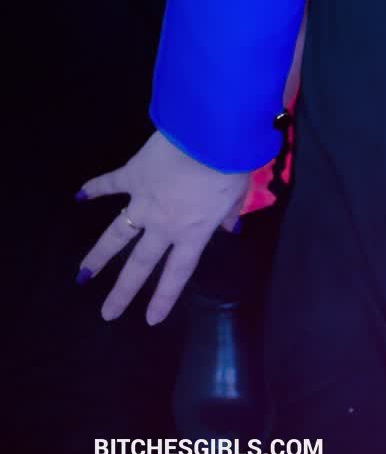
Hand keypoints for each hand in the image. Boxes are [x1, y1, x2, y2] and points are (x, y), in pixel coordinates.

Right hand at [75, 130, 251, 325]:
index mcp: (194, 231)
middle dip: (122, 291)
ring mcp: (144, 200)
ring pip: (116, 235)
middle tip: (106, 313)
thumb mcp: (238, 193)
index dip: (164, 297)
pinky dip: (95, 188)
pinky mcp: (133, 174)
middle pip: (140, 264)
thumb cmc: (231, 164)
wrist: (210, 134)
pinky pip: (111, 183)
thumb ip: (230, 213)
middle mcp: (164, 224)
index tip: (150, 320)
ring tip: (83, 275)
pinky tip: (79, 196)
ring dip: (98, 256)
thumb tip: (228, 227)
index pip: (177, 273)